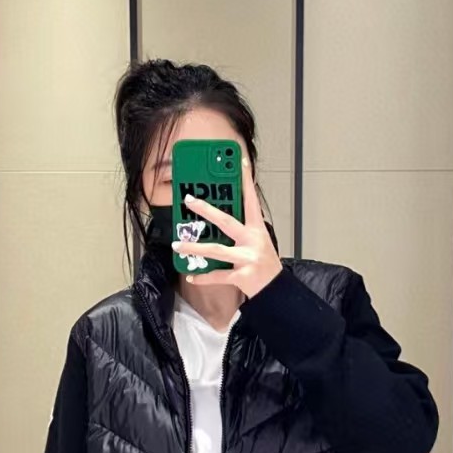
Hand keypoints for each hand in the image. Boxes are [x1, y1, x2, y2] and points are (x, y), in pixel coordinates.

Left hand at [173, 155, 282, 298]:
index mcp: (257, 229)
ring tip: (177, 245)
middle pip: (226, 221)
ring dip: (194, 247)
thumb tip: (219, 217)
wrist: (276, 289)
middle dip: (206, 210)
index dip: (246, 181)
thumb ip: (242, 230)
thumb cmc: (265, 264)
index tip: (240, 163)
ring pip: (216, 250)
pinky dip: (202, 277)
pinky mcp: (241, 276)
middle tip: (189, 200)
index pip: (251, 200)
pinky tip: (191, 275)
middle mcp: (252, 241)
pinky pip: (217, 275)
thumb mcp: (259, 242)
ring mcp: (247, 258)